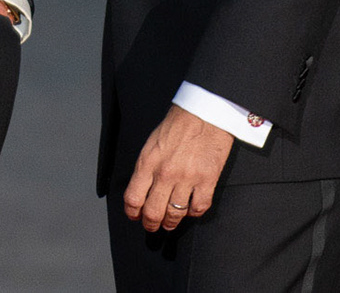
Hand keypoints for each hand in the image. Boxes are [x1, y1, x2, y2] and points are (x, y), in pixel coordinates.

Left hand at [123, 104, 234, 231]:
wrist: (203, 113)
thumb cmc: (177, 125)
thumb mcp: (151, 144)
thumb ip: (146, 167)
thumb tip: (142, 190)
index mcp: (147, 163)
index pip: (133, 198)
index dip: (132, 212)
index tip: (134, 216)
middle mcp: (165, 173)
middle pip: (153, 211)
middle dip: (150, 224)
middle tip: (152, 226)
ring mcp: (187, 179)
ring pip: (175, 214)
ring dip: (171, 222)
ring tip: (170, 223)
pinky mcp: (207, 180)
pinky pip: (199, 208)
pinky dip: (194, 214)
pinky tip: (190, 210)